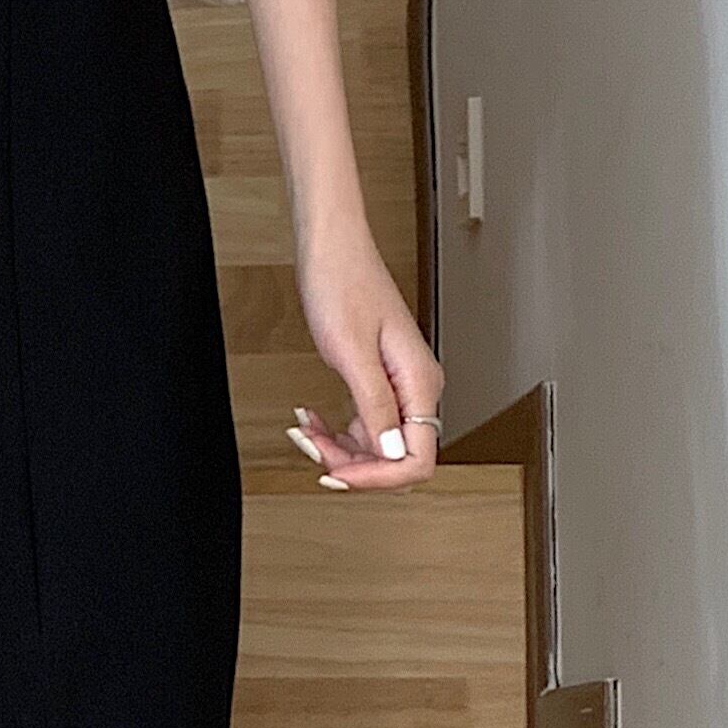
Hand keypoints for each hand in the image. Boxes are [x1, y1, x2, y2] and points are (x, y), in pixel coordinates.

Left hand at [286, 223, 443, 490]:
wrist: (332, 250)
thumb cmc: (342, 285)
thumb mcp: (352, 353)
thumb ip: (376, 407)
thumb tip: (393, 452)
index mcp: (420, 382)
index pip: (417, 460)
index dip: (378, 477)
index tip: (339, 475)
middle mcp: (417, 387)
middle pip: (396, 457)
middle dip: (352, 464)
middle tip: (313, 450)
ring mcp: (400, 385)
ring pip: (376, 444)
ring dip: (339, 449)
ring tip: (307, 433)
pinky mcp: (380, 380)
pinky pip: (364, 424)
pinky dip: (336, 430)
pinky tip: (313, 419)